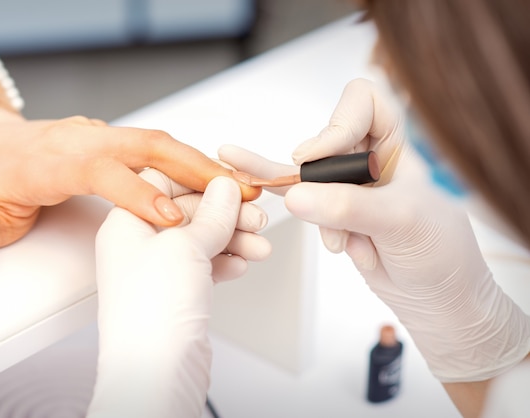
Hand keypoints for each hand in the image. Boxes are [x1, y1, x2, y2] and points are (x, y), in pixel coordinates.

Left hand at [0, 104, 260, 252]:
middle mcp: (91, 142)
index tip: (171, 219)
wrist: (0, 144)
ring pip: (166, 147)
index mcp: (58, 158)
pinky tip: (221, 189)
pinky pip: (165, 155)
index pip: (104, 171)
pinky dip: (196, 169)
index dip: (138, 194)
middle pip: (151, 146)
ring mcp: (110, 140)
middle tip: (236, 194)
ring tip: (244, 192)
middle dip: (196, 170)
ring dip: (206, 169)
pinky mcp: (123, 147)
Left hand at [87, 174, 269, 416]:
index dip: (201, 179)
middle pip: (189, 212)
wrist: (154, 374)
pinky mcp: (175, 294)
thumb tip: (224, 188)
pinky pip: (205, 266)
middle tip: (256, 216)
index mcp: (126, 223)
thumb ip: (211, 213)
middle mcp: (138, 245)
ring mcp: (157, 271)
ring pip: (201, 240)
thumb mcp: (186, 247)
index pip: (163, 182)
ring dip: (234, 239)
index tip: (233, 181)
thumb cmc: (151, 313)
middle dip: (227, 213)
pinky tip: (240, 264)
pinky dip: (225, 262)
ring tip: (259, 245)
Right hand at [223, 78, 529, 383]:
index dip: (338, 123)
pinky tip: (238, 165)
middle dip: (320, 177)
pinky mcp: (331, 211)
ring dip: (303, 198)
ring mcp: (348, 186)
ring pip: (305, 172)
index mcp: (401, 145)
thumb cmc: (440, 255)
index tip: (318, 158)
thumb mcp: (402, 223)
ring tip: (307, 216)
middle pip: (326, 140)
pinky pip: (295, 193)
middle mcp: (372, 158)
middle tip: (324, 207)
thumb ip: (349, 206)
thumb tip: (296, 195)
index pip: (365, 102)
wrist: (436, 300)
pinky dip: (269, 183)